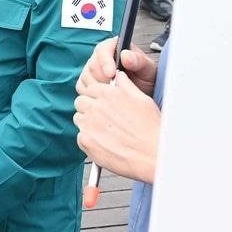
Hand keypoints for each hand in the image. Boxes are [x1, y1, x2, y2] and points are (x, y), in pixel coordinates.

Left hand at [74, 41, 161, 183]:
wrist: (152, 154)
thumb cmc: (150, 128)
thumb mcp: (142, 99)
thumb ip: (126, 85)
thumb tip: (119, 76)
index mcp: (107, 94)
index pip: (91, 88)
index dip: (97, 96)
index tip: (103, 103)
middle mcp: (95, 107)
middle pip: (81, 102)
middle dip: (89, 108)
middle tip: (102, 118)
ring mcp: (89, 125)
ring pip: (79, 119)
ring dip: (87, 123)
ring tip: (105, 131)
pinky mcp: (86, 141)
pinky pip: (80, 137)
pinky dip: (89, 140)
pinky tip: (104, 142)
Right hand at [75, 36, 157, 97]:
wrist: (141, 94)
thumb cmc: (145, 79)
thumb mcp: (148, 69)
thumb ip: (138, 60)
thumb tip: (125, 55)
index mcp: (114, 47)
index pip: (102, 50)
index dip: (105, 62)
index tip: (111, 74)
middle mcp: (100, 57)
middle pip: (92, 65)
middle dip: (103, 78)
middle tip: (114, 88)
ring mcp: (91, 70)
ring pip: (86, 77)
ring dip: (98, 88)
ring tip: (113, 94)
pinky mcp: (86, 82)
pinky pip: (82, 88)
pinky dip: (91, 94)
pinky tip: (104, 98)